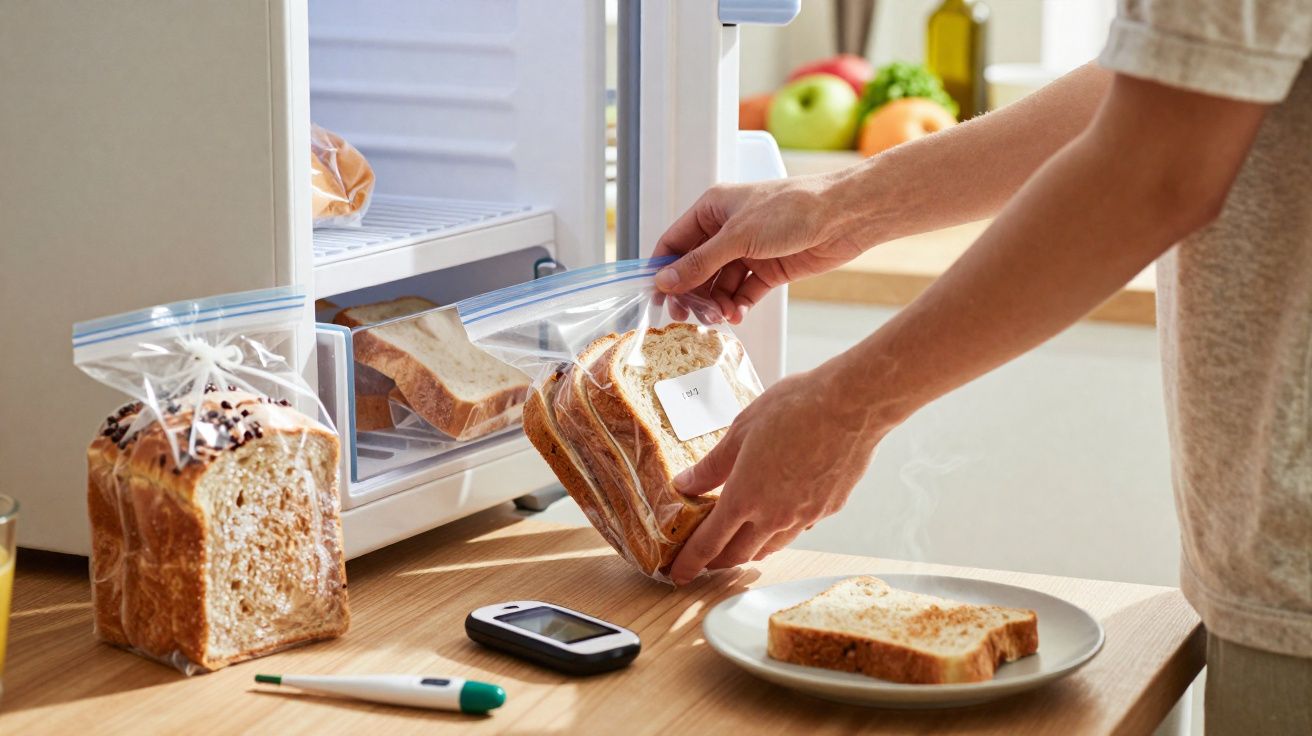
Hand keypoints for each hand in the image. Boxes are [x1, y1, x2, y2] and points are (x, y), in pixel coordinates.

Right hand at [652, 176, 866, 323]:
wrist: (843, 217)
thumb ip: (699, 262)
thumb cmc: (792, 209)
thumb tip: (665, 281)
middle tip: (687, 316)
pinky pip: (743, 293)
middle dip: (691, 293)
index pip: (675, 242)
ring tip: (719, 317)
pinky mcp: (768, 270)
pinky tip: (737, 315)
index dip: (664, 269)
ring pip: (719, 284)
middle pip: (695, 268)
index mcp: (713, 209)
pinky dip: (737, 305)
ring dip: (716, 303)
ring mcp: (748, 251)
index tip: (658, 297)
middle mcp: (727, 230)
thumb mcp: (737, 236)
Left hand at [667, 362, 889, 584]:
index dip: (690, 562)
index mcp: (745, 497)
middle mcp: (774, 516)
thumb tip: (687, 483)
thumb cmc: (795, 408)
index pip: (709, 543)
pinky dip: (782, 530)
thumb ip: (712, 465)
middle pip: (739, 554)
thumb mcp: (740, 431)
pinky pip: (799, 529)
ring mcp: (805, 517)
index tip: (678, 574)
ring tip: (740, 542)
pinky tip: (780, 516)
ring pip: (771, 547)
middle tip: (706, 557)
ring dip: (751, 549)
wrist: (851, 405)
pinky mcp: (829, 509)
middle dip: (718, 561)